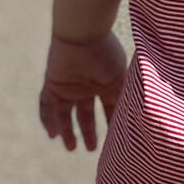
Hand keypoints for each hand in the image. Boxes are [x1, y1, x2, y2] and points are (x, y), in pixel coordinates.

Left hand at [39, 31, 127, 151]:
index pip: (108, 107)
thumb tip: (136, 120)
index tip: (116, 140)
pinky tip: (53, 135)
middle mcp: (87, 85)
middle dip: (89, 131)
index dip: (111, 123)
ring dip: (68, 131)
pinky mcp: (53, 83)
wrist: (84, 34)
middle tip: (92, 149)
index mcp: (105, 82)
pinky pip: (47, 105)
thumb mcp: (120, 80)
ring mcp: (69, 85)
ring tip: (72, 149)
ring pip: (65, 113)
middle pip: (85, 113)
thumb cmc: (106, 54)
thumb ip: (125, 99)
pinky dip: (48, 120)